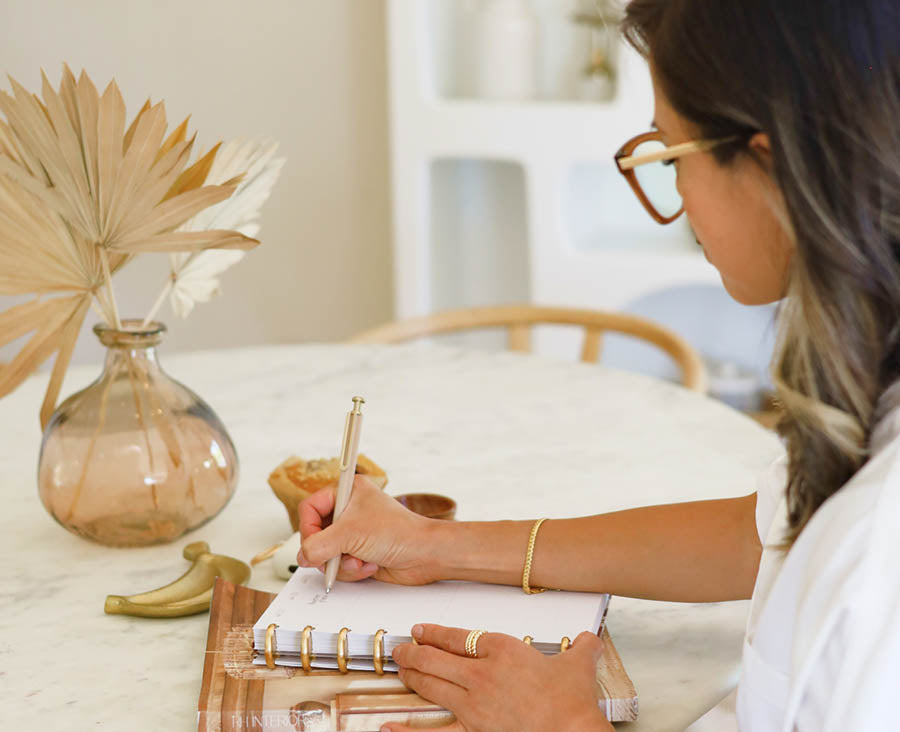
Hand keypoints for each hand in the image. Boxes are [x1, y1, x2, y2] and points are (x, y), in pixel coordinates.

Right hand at [297, 474, 444, 585]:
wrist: (425, 555)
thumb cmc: (397, 532)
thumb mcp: (350, 534)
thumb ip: (318, 545)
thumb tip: (302, 556)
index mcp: (348, 492)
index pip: (310, 507)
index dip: (308, 527)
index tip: (313, 543)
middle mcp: (349, 511)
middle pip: (316, 535)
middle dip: (328, 551)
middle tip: (338, 555)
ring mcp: (354, 533)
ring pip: (326, 554)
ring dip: (343, 563)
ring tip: (361, 559)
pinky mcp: (360, 553)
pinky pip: (340, 566)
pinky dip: (352, 570)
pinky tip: (370, 565)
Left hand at [384, 624, 613, 731]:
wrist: (572, 730)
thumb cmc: (572, 701)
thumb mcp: (579, 664)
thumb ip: (581, 648)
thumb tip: (590, 640)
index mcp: (503, 649)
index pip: (459, 637)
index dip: (435, 633)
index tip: (421, 630)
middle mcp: (482, 673)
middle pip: (437, 658)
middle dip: (414, 652)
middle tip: (401, 649)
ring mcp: (474, 704)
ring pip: (431, 685)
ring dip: (411, 675)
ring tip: (398, 669)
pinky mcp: (473, 730)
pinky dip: (408, 730)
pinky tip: (389, 727)